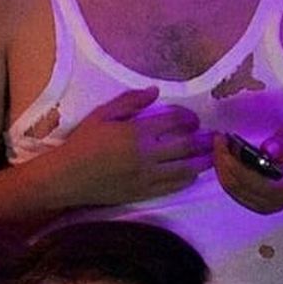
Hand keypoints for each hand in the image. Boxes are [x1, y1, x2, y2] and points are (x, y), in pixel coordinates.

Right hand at [37, 87, 215, 207]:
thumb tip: (154, 91)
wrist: (67, 177)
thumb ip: (129, 102)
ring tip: (213, 155)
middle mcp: (146, 154)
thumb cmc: (82, 143)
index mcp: (136, 132)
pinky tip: (192, 174)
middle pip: (185, 146)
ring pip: (185, 168)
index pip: (173, 122)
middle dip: (203, 140)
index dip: (188, 118)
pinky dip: (187, 179)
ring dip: (202, 161)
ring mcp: (147, 176)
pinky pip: (173, 186)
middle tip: (215, 136)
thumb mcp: (101, 115)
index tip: (194, 118)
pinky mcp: (144, 192)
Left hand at [213, 123, 282, 213]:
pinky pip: (233, 192)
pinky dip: (225, 174)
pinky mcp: (257, 206)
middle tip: (219, 139)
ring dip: (221, 167)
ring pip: (232, 190)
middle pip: (236, 185)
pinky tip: (225, 159)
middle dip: (221, 160)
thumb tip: (267, 149)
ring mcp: (265, 207)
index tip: (223, 138)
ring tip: (221, 146)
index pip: (250, 179)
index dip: (231, 159)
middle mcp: (276, 201)